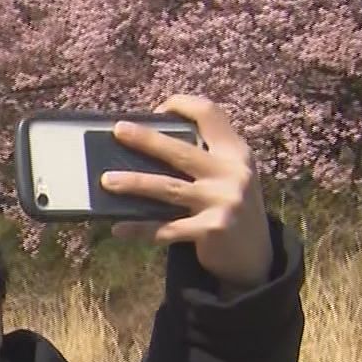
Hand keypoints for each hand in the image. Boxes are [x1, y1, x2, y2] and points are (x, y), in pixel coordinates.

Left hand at [103, 95, 273, 290]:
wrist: (255, 256)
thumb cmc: (229, 207)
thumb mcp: (227, 176)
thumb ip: (202, 159)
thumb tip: (145, 146)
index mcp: (235, 152)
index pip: (210, 114)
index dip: (182, 105)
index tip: (157, 109)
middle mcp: (232, 173)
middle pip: (181, 150)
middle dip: (147, 139)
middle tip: (119, 130)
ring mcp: (223, 202)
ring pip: (169, 188)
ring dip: (134, 183)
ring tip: (107, 181)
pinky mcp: (212, 229)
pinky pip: (166, 228)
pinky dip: (140, 228)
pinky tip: (118, 227)